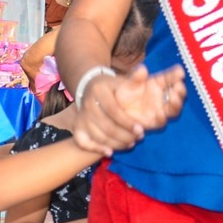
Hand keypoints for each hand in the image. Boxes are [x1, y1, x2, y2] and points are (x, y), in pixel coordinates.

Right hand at [71, 66, 185, 154]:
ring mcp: (81, 117)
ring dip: (116, 143)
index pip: (114, 110)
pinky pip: (83, 141)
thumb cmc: (113, 86)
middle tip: (138, 138)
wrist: (90, 87)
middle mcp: (87, 104)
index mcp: (100, 90)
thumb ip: (136, 78)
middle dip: (125, 135)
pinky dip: (95, 148)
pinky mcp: (77, 127)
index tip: (141, 129)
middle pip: (106, 126)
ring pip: (98, 136)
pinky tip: (109, 152)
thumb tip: (145, 70)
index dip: (128, 122)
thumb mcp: (124, 80)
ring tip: (130, 143)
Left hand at [117, 66, 186, 135]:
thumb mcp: (129, 82)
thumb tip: (142, 69)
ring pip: (173, 108)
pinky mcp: (154, 122)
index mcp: (159, 83)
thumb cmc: (126, 91)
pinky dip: (162, 118)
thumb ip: (136, 77)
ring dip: (176, 104)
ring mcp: (161, 109)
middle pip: (177, 94)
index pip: (171, 77)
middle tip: (179, 86)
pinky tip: (161, 113)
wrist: (117, 107)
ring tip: (174, 98)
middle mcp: (163, 96)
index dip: (176, 74)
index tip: (180, 71)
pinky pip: (161, 121)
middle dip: (180, 90)